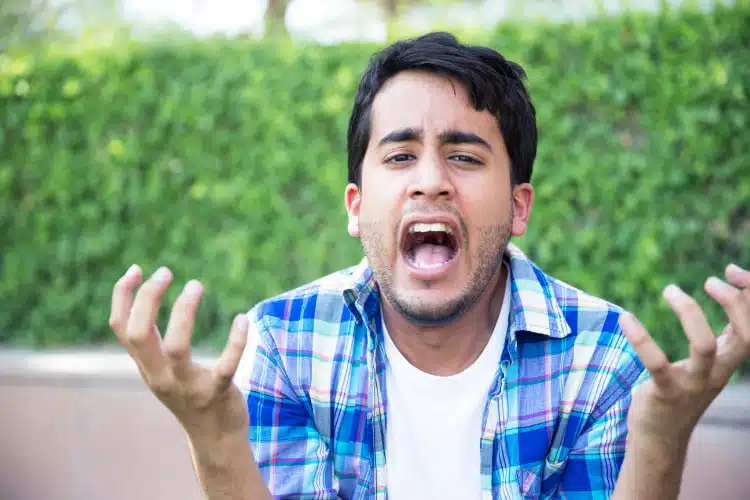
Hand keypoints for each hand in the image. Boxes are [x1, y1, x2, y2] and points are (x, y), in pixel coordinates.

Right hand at [108, 264, 250, 439]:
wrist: (215, 439)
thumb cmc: (189, 393)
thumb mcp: (163, 368)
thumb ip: (153, 341)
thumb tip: (148, 296)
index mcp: (146, 366)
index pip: (120, 327)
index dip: (122, 295)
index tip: (137, 268)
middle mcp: (160, 376)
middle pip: (138, 333)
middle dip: (148, 298)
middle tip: (166, 272)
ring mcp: (188, 386)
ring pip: (176, 347)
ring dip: (184, 312)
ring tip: (196, 285)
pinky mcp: (217, 393)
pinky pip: (225, 366)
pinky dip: (235, 342)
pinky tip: (242, 319)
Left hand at [619, 263, 749, 451]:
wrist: (660, 437)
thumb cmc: (682, 389)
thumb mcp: (706, 362)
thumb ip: (719, 334)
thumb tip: (727, 291)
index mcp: (730, 361)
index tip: (732, 270)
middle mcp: (718, 372)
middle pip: (747, 336)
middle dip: (735, 303)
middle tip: (711, 281)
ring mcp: (694, 384)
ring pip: (705, 347)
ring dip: (690, 314)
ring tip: (670, 290)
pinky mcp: (666, 392)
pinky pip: (657, 364)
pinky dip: (641, 339)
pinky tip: (625, 318)